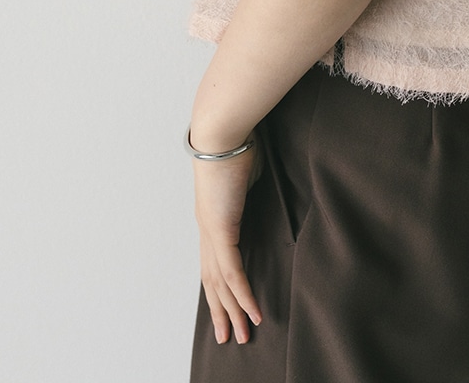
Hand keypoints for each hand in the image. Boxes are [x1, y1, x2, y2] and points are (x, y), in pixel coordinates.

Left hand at [192, 134, 263, 344]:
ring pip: (220, 284)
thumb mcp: (248, 171)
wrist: (222, 132)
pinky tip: (252, 312)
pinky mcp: (220, 230)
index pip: (214, 261)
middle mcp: (207, 229)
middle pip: (212, 281)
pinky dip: (242, 295)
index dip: (220, 287)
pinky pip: (232, 272)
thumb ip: (251, 186)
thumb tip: (260, 185)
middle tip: (229, 336)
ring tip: (242, 335)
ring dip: (233, 311)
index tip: (228, 307)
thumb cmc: (235, 142)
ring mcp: (211, 231)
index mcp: (213, 217)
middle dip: (221, 311)